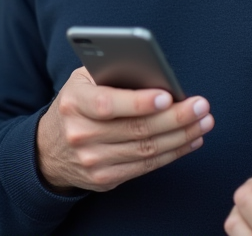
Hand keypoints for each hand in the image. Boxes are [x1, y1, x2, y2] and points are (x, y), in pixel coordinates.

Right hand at [36, 66, 213, 192]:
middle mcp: (80, 134)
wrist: (49, 150)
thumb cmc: (77, 105)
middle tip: (201, 107)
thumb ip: (111, 73)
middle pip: (136, 129)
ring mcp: (92, 161)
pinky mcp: (105, 179)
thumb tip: (154, 72)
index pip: (108, 104)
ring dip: (181, 136)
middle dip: (175, 118)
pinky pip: (146, 167)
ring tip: (203, 122)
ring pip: (146, 150)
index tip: (168, 95)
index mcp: (74, 102)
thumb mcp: (83, 81)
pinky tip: (190, 140)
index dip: (139, 102)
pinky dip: (172, 153)